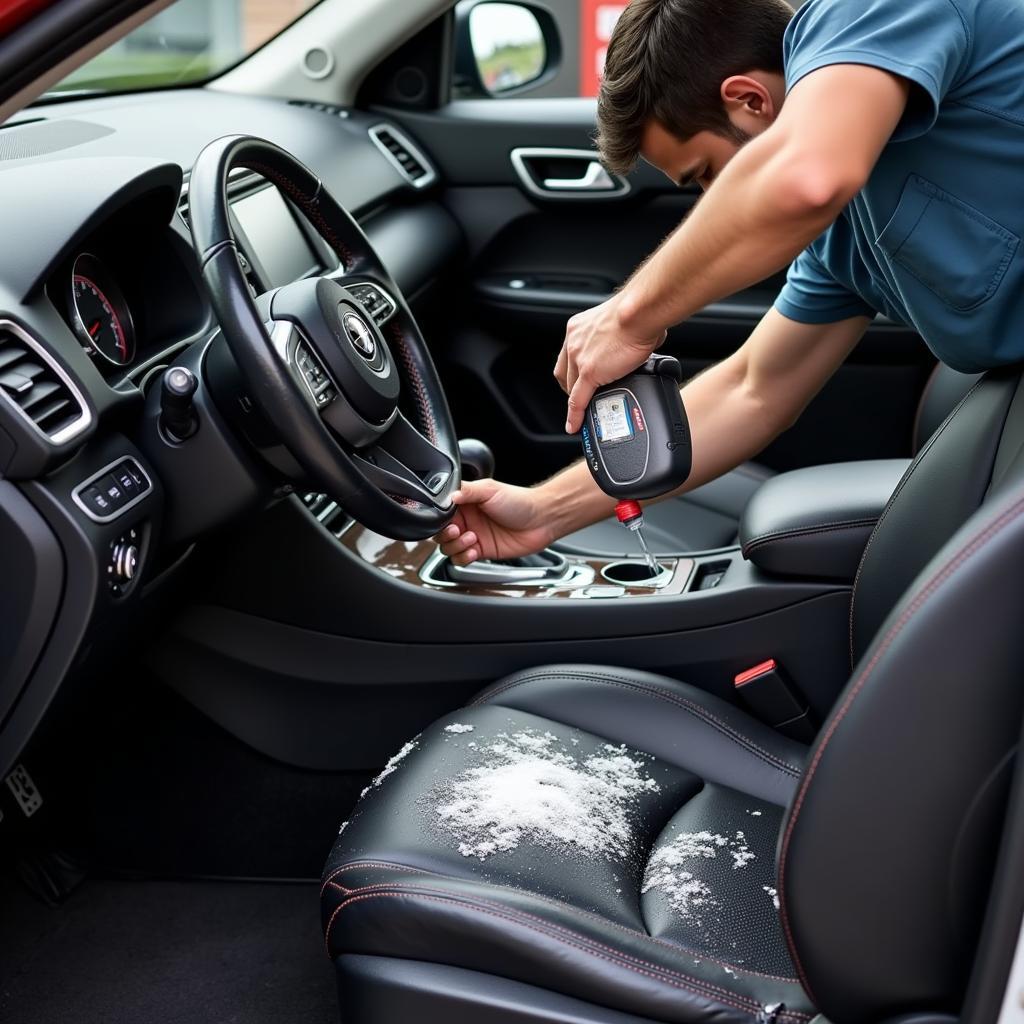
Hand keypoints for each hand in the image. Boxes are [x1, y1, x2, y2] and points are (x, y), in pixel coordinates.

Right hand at [433, 478, 555, 565]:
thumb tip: (448, 496)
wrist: (541, 519)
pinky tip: (474, 551)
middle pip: (441, 533)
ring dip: (456, 546)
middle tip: (458, 530)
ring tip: (472, 539)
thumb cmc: (519, 501)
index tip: (448, 521)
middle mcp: (468, 520)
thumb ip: (466, 491)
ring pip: (449, 548)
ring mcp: (474, 537)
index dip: (440, 520)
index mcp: (466, 503)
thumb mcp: (490, 489)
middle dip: (446, 535)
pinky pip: (462, 560)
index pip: (442, 513)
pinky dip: (464, 558)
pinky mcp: (482, 551)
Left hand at [555, 293, 666, 432]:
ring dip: (576, 403)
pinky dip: (575, 415)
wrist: (639, 312)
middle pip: (565, 374)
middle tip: (583, 399)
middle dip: (572, 389)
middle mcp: (574, 341)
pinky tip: (576, 425)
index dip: (571, 372)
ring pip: (571, 389)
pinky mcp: (590, 373)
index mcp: (579, 327)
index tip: (576, 380)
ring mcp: (580, 358)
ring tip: (583, 414)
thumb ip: (625, 335)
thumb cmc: (639, 311)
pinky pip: (578, 400)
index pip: (567, 356)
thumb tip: (644, 340)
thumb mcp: (623, 321)